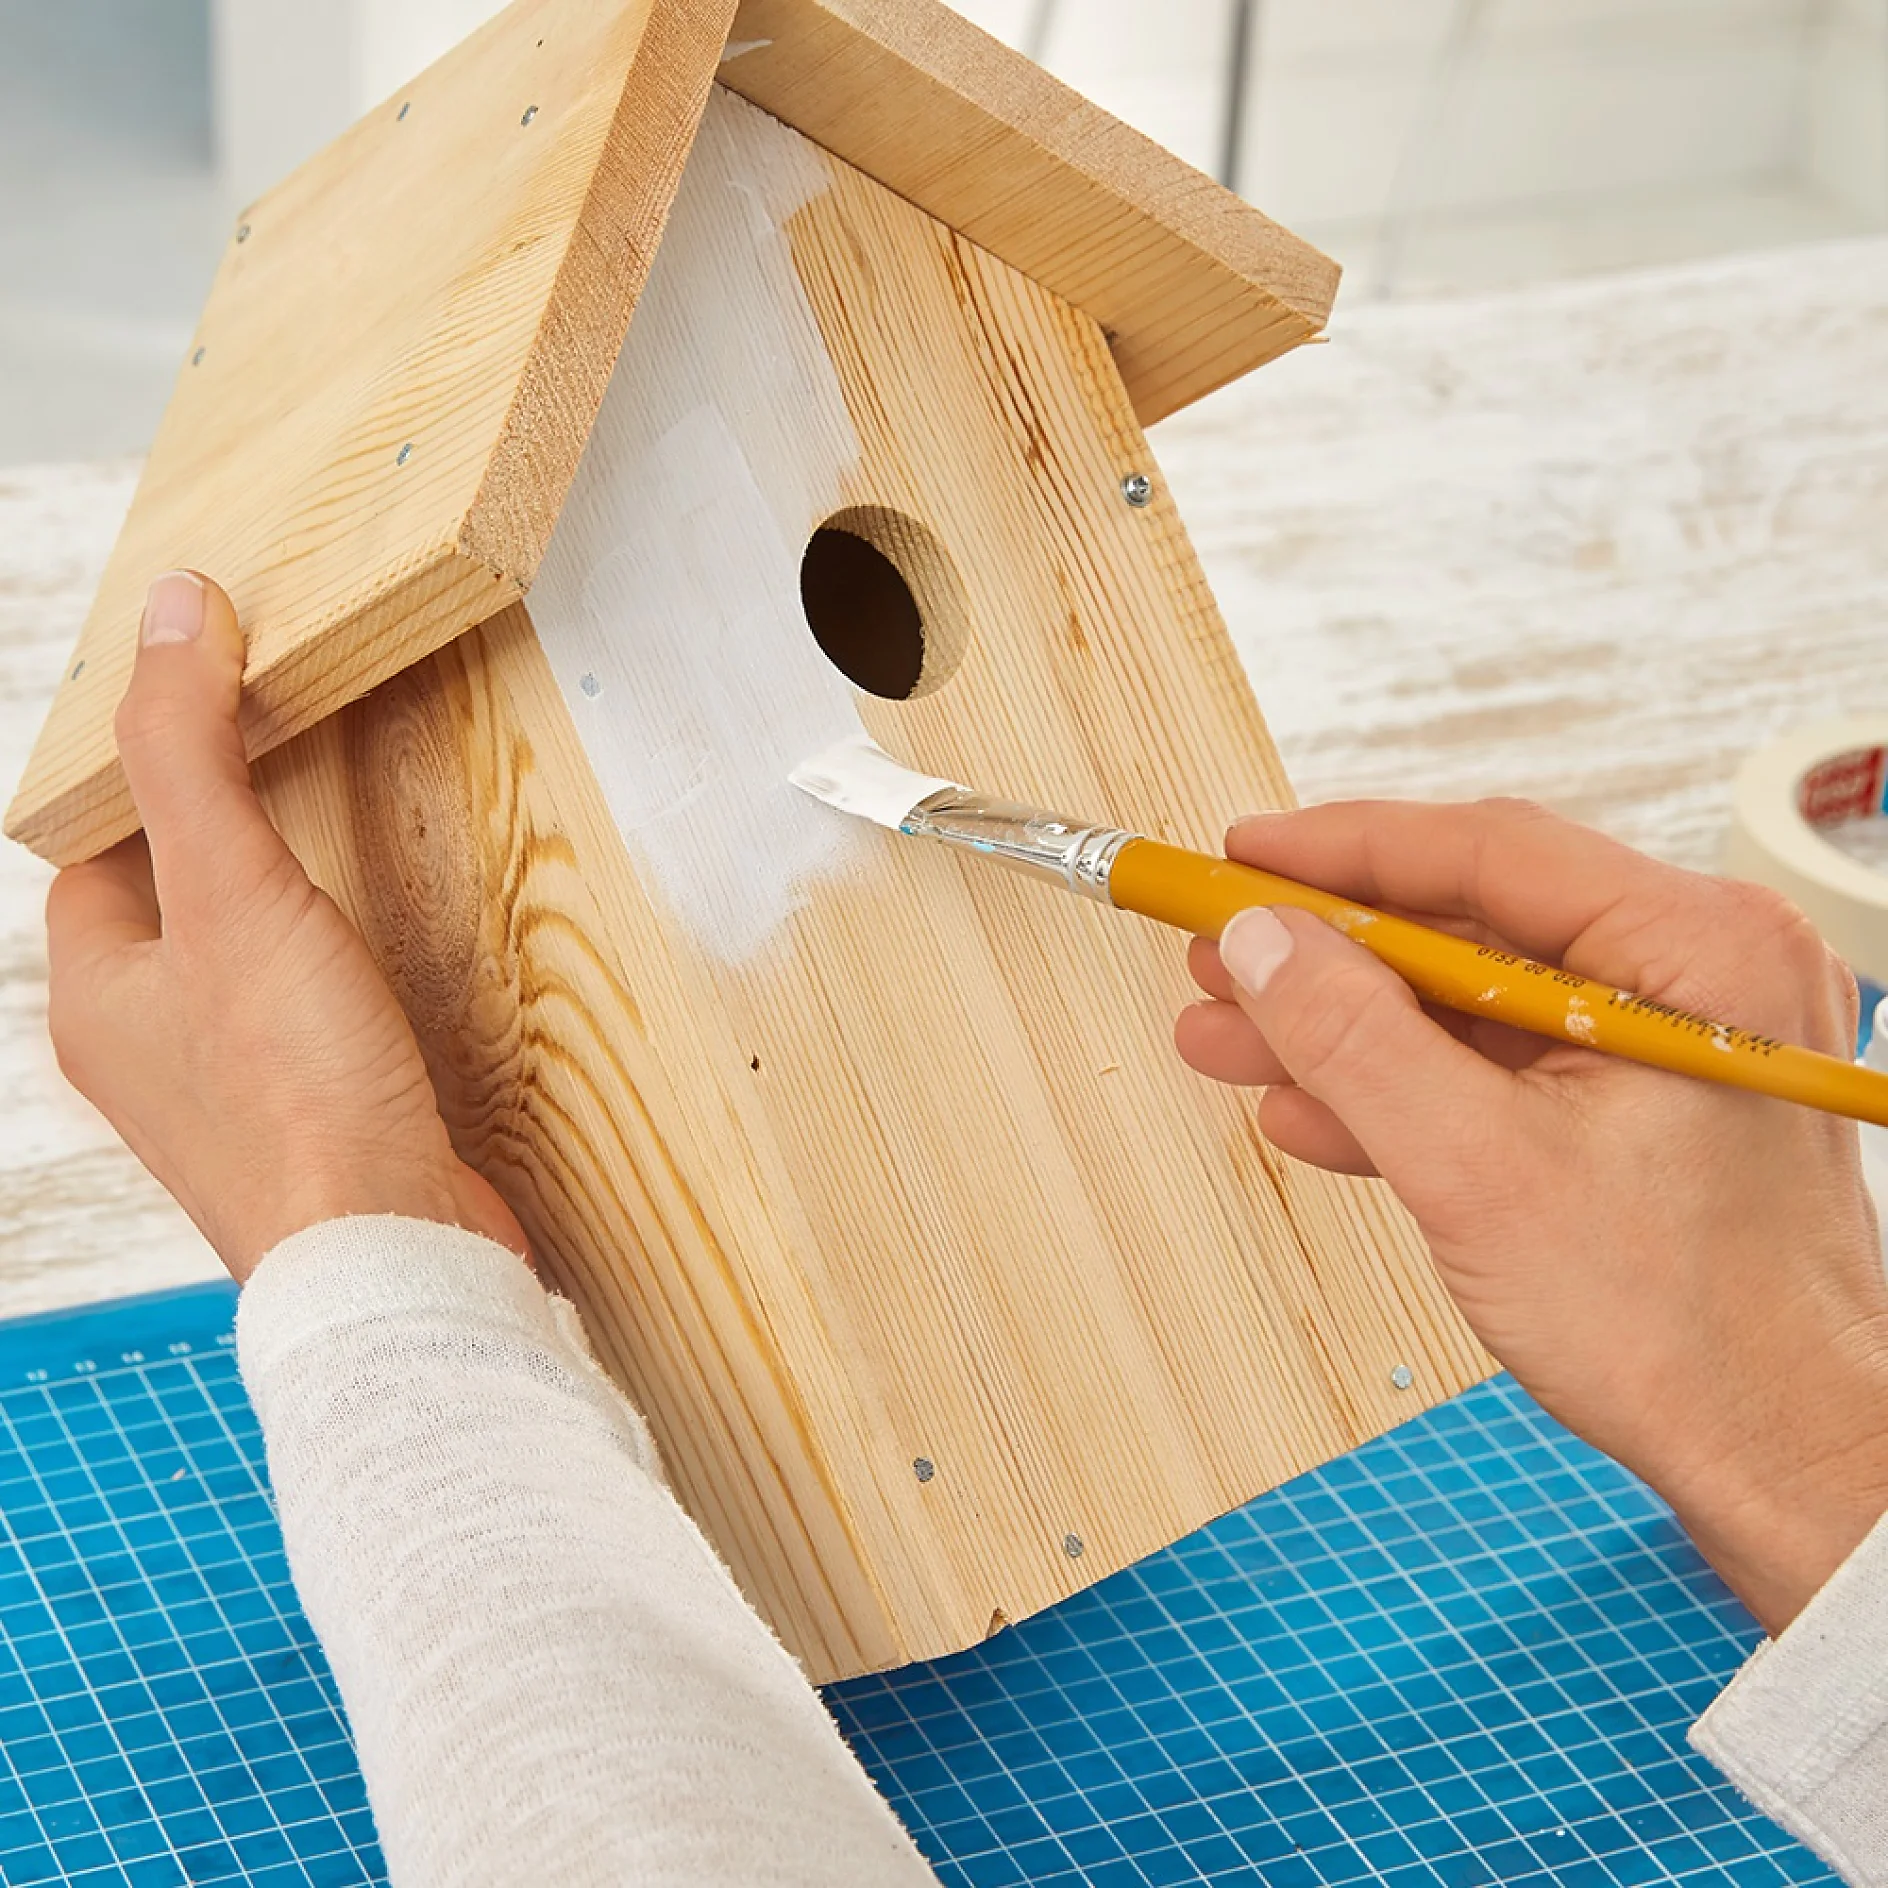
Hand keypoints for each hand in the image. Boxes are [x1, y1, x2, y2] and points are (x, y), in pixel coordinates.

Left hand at [45, 571, 527, 1281]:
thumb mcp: (234, 888)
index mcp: (98, 1000)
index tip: (218, 720)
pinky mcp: (317, 1127)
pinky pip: (312, 1028)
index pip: (99, 858)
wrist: (392, 1253)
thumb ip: (195, 752)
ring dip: (290, 919)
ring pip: (246, 973)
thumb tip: (172, 611)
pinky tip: (394, 969)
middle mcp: (151, 1055)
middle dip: (228, 844)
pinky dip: (341, 985)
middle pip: (173, 913)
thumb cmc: (300, 1092)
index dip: (149, 782)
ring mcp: (235, 1099)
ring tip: (348, 859)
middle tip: (297, 772)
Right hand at [1177, 797, 1887, 1634]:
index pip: (1490, 853)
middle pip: (1473, 924)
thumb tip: (1258, 942)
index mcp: (1700, 949)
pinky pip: (1501, 1070)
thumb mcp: (1476, 1170)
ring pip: (1472, 1003)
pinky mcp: (1643, 1110)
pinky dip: (1405, 1088)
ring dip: (1346, 1027)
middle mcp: (1700, 974)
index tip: (1237, 860)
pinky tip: (1306, 1109)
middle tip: (1217, 956)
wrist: (1784, 1467)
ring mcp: (1672, 1045)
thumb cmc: (1687, 1334)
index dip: (1342, 853)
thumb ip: (1355, 1039)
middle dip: (1328, 954)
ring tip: (1226, 1038)